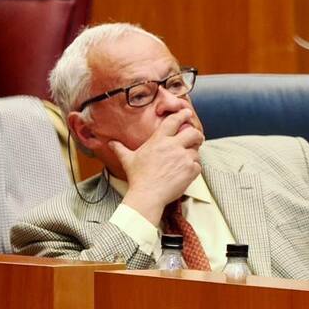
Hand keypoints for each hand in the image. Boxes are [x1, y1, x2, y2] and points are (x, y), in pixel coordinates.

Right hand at [114, 108, 204, 226]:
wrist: (147, 195)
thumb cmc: (138, 178)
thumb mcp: (128, 160)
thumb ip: (121, 149)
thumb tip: (111, 143)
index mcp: (159, 140)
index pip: (173, 121)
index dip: (182, 115)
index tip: (187, 113)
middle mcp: (173, 146)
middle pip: (193, 133)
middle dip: (197, 135)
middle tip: (197, 139)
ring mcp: (183, 157)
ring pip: (196, 151)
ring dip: (192, 156)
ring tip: (184, 163)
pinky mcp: (190, 169)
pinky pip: (198, 165)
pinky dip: (194, 169)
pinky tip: (185, 174)